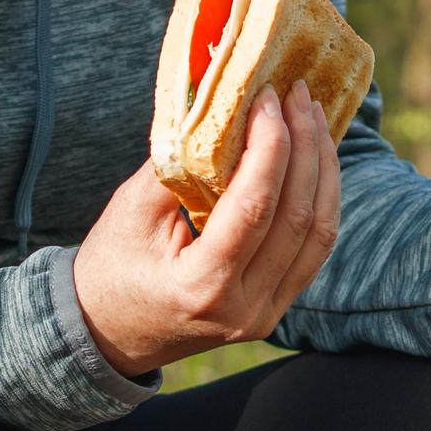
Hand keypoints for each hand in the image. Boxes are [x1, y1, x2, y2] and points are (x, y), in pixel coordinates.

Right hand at [75, 85, 342, 376]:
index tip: (270, 96)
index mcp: (202, 287)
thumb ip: (178, 163)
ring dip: (323, 169)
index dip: (270, 144)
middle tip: (298, 95)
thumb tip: (220, 106)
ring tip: (313, 117)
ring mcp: (265, 314)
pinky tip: (314, 158)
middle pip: (297, 217)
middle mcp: (244, 308)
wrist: (108, 335)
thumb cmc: (109, 269)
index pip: (255, 206)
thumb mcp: (130, 212)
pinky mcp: (275, 308)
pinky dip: (319, 198)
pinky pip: (313, 248)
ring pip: (318, 233)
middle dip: (304, 146)